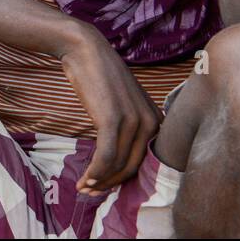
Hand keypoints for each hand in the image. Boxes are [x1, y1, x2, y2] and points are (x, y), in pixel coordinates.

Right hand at [57, 22, 161, 195]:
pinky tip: (85, 177)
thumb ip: (126, 123)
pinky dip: (95, 170)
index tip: (102, 184)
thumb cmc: (98, 74)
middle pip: (131, 167)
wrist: (84, 49)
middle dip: (109, 184)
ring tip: (83, 187)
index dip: (122, 178)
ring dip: (99, 180)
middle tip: (89, 191)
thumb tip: (114, 151)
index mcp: (156, 120)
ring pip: (118, 164)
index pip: (142, 160)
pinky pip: (106, 155)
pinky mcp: (113, 120)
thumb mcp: (121, 101)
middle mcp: (150, 123)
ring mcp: (133, 122)